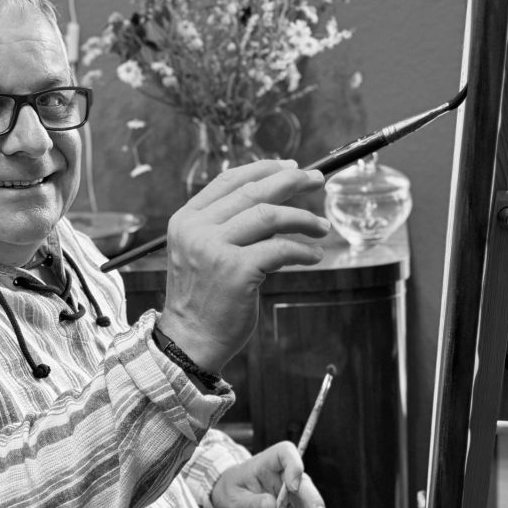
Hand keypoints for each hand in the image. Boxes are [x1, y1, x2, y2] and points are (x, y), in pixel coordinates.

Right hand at [157, 160, 328, 372]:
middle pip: (253, 191)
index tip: (290, 167)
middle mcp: (197, 229)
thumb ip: (223, 226)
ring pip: (269, 215)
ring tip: (321, 227)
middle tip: (317, 180)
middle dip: (291, 182)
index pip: (228, 180)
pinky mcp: (236, 271)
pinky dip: (303, 250)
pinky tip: (313, 255)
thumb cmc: (202, 299)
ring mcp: (214, 249)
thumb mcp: (199, 252)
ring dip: (303, 217)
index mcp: (186, 220)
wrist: (189, 341)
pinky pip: (280, 249)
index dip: (263, 169)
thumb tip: (270, 201)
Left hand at [210, 442, 327, 507]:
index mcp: (266, 461)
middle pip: (302, 479)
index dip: (294, 466)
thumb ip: (252, 502)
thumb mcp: (234, 499)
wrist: (229, 496)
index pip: (286, 452)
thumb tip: (272, 506)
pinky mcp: (290, 502)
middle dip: (312, 498)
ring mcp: (288, 487)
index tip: (293, 486)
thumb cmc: (230, 490)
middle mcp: (281, 472)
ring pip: (305, 500)